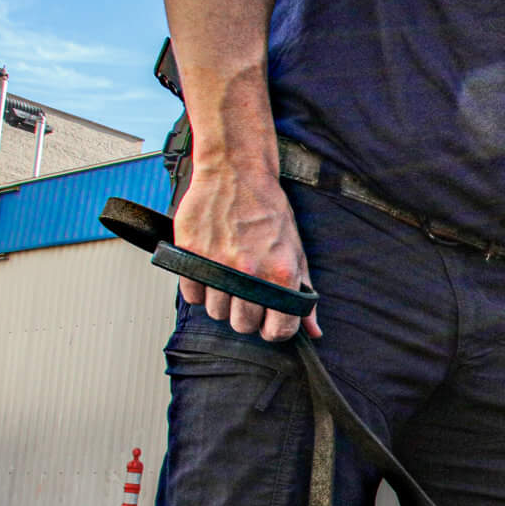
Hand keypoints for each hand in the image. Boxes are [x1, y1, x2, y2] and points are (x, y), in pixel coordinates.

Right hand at [170, 156, 318, 341]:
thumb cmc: (267, 210)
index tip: (269, 319)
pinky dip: (199, 288)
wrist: (236, 173)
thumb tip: (314, 332)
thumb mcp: (296, 252)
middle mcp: (249, 273)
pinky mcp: (190, 254)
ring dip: (222, 300)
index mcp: (280, 275)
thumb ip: (303, 295)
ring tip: (228, 275)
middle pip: (243, 325)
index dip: (273, 328)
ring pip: (216, 312)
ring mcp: (217, 265)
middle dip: (246, 314)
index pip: (277, 331)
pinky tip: (210, 269)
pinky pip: (192, 296)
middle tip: (247, 292)